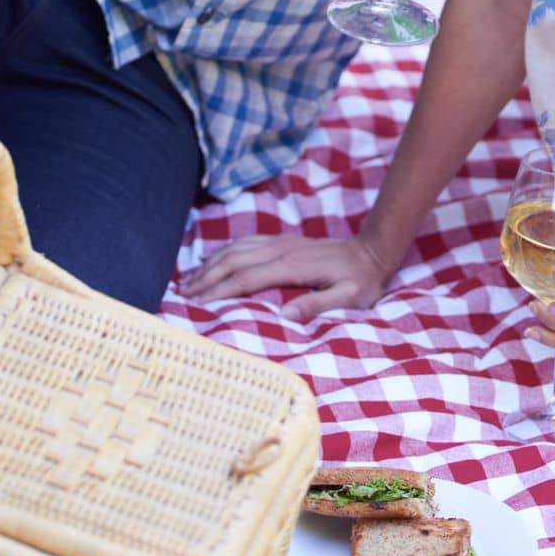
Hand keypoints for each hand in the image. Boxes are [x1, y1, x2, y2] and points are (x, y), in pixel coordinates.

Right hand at [180, 232, 392, 320]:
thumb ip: (318, 305)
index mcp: (292, 266)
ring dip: (210, 263)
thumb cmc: (361, 281)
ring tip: (189, 279)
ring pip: (236, 249)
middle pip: (233, 260)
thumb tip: (285, 314)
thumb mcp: (348, 297)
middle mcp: (281, 250)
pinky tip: (212, 258)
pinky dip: (224, 250)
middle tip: (182, 294)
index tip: (198, 303)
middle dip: (206, 276)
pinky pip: (246, 242)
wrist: (372, 251)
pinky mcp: (282, 241)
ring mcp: (280, 242)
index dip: (221, 289)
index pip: (246, 277)